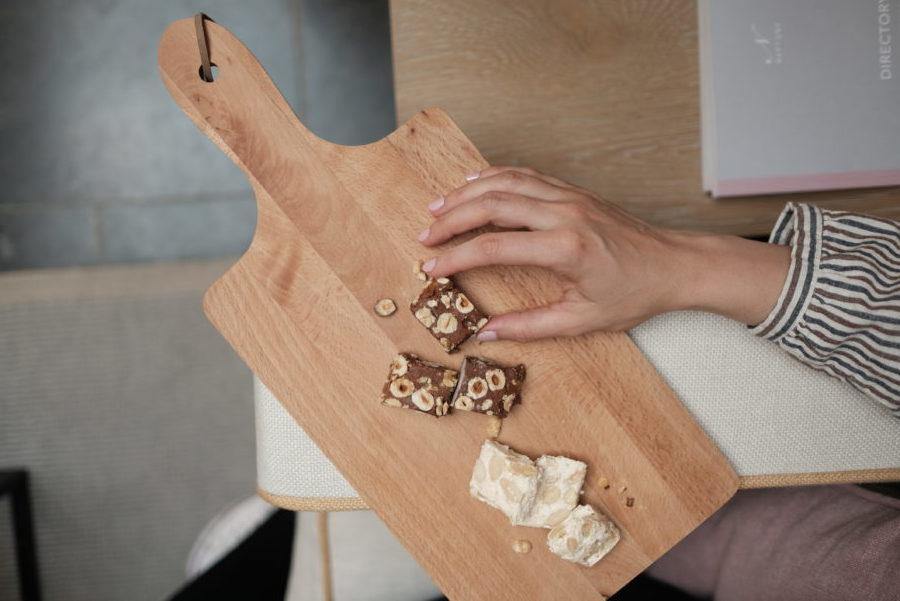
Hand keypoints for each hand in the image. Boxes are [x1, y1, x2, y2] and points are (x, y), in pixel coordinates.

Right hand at [417, 166, 790, 341]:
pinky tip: (474, 184)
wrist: (674, 265)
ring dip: (467, 192)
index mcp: (566, 248)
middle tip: (425, 235)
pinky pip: (526, 176)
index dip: (457, 257)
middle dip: (452, 217)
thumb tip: (487, 333)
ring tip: (437, 206)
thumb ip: (530, 326)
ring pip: (506, 181)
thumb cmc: (634, 294)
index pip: (494, 246)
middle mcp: (564, 213)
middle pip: (492, 203)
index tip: (431, 267)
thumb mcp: (583, 320)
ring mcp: (569, 197)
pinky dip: (494, 176)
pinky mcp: (573, 191)